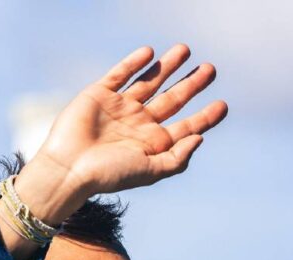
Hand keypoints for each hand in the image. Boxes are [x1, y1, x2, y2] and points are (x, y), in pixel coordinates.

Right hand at [14, 44, 227, 224]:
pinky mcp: (100, 94)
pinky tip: (150, 53)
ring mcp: (120, 107)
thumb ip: (177, 158)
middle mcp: (139, 124)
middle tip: (211, 69)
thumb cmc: (108, 175)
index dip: (205, 116)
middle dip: (192, 84)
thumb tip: (200, 138)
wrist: (68, 168)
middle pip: (173, 99)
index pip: (186, 126)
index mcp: (153, 144)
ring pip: (150, 81)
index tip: (223, 105)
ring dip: (168, 66)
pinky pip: (121, 74)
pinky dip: (134, 63)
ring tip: (186, 50)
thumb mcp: (150, 171)